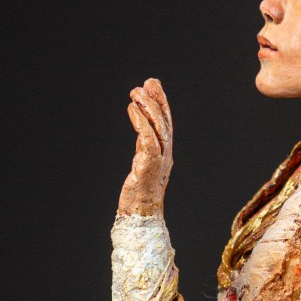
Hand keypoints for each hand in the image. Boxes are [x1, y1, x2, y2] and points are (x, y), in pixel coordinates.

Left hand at [118, 78, 173, 214]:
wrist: (141, 218)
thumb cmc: (140, 195)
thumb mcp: (142, 164)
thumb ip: (144, 145)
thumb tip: (141, 126)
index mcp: (165, 154)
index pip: (166, 123)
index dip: (162, 102)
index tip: (153, 84)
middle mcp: (166, 156)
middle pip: (165, 123)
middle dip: (157, 100)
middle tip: (145, 83)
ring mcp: (159, 162)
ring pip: (159, 130)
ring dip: (149, 109)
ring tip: (136, 93)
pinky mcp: (148, 168)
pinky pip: (148, 142)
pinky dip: (142, 124)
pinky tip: (133, 111)